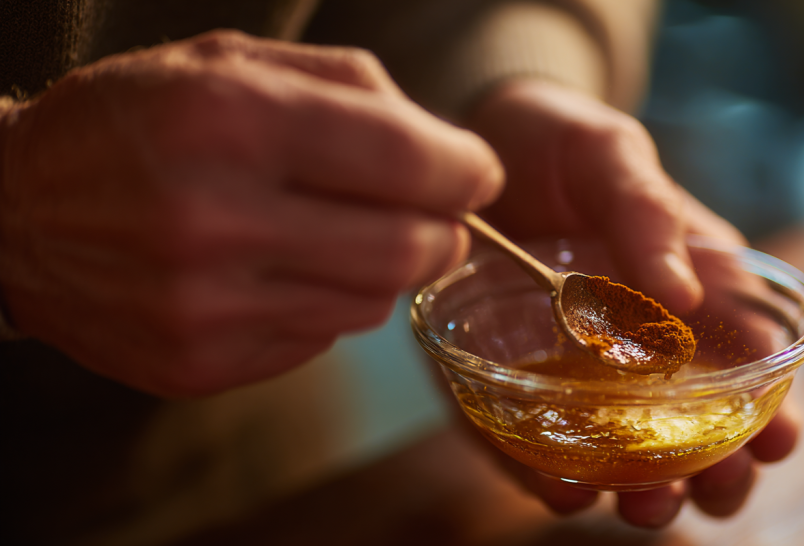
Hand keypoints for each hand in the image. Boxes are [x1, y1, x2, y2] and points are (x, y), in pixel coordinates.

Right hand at [0, 30, 502, 396]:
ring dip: (387, 267)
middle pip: (407, 249)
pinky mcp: (198, 364)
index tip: (477, 173)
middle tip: (434, 213)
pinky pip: (319, 340)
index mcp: (231, 120)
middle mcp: (215, 219)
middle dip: (443, 229)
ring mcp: (204, 306)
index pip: (409, 161)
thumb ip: (355, 92)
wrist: (16, 211)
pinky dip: (328, 303)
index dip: (466, 169)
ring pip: (371, 304)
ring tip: (347, 233)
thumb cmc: (139, 121)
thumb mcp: (234, 62)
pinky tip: (288, 270)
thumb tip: (450, 153)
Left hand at [463, 79, 794, 526]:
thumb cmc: (560, 142)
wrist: (470, 151)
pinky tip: (564, 490)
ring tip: (648, 505)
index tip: (778, 441)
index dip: (769, 408)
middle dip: (716, 471)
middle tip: (716, 490)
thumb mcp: (609, 154)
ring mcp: (573, 372)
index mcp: (686, 293)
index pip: (745, 363)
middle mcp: (637, 345)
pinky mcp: (508, 383)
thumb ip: (645, 209)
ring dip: (645, 489)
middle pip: (692, 426)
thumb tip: (686, 292)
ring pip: (622, 451)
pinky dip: (551, 474)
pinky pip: (532, 442)